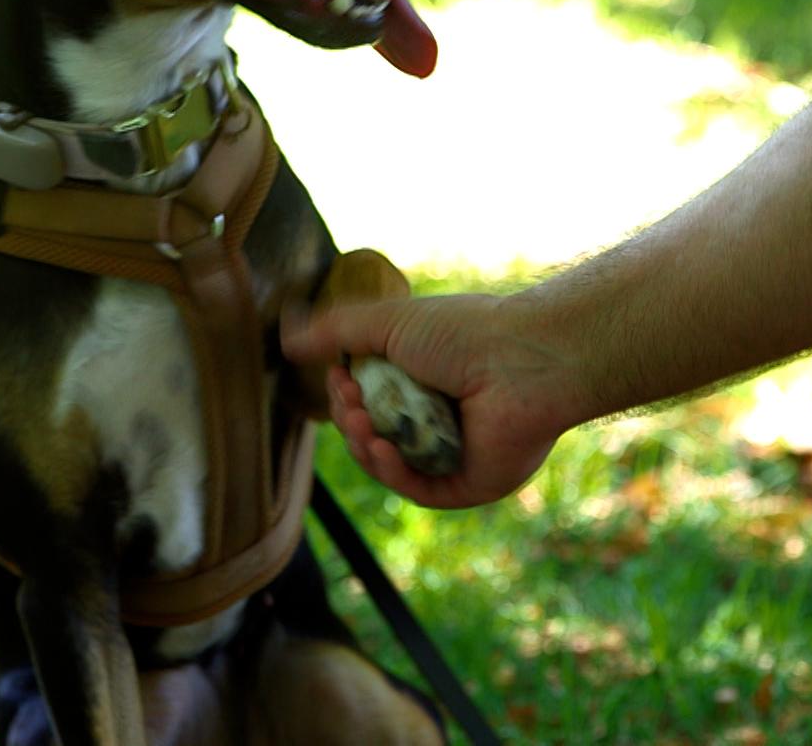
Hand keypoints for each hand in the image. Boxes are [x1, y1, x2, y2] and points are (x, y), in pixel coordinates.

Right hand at [281, 293, 579, 508]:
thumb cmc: (465, 332)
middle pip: (372, 436)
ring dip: (364, 445)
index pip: (368, 403)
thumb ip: (337, 331)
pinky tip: (381, 447)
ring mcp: (452, 455)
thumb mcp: (389, 323)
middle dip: (350, 419)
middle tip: (350, 397)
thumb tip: (288, 338)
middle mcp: (437, 420)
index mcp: (423, 383)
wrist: (523, 359)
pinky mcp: (468, 484)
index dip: (345, 396)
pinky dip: (392, 470)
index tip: (339, 374)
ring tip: (361, 419)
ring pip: (389, 466)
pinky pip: (418, 488)